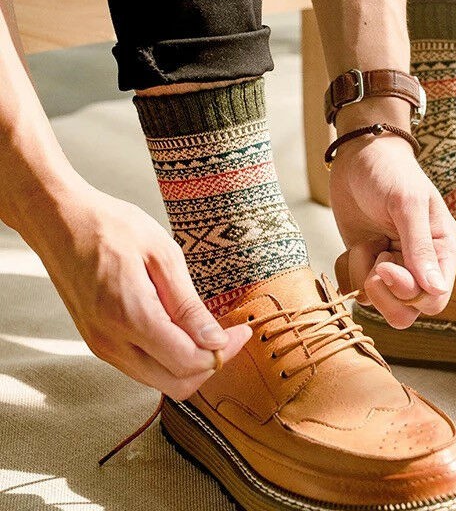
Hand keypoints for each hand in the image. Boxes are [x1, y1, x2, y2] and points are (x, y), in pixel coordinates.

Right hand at [24, 181, 251, 399]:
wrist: (60, 221)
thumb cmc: (112, 227)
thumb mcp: (162, 255)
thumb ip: (187, 305)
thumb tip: (214, 341)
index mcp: (130, 317)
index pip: (188, 362)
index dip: (224, 352)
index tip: (244, 330)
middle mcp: (111, 342)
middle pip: (175, 384)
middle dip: (211, 365)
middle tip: (231, 335)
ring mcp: (100, 346)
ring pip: (157, 381)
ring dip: (190, 365)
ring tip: (211, 331)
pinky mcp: (97, 342)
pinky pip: (141, 367)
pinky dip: (169, 359)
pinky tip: (184, 330)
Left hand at [328, 133, 455, 328]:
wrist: (359, 154)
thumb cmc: (390, 172)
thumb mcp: (407, 205)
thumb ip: (420, 248)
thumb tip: (436, 289)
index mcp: (443, 251)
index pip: (434, 300)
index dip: (408, 293)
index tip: (385, 266)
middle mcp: (421, 265)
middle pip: (407, 311)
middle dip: (384, 292)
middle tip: (374, 258)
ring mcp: (393, 266)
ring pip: (379, 304)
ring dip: (364, 278)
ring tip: (367, 244)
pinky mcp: (367, 263)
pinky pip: (356, 290)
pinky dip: (349, 271)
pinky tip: (355, 246)